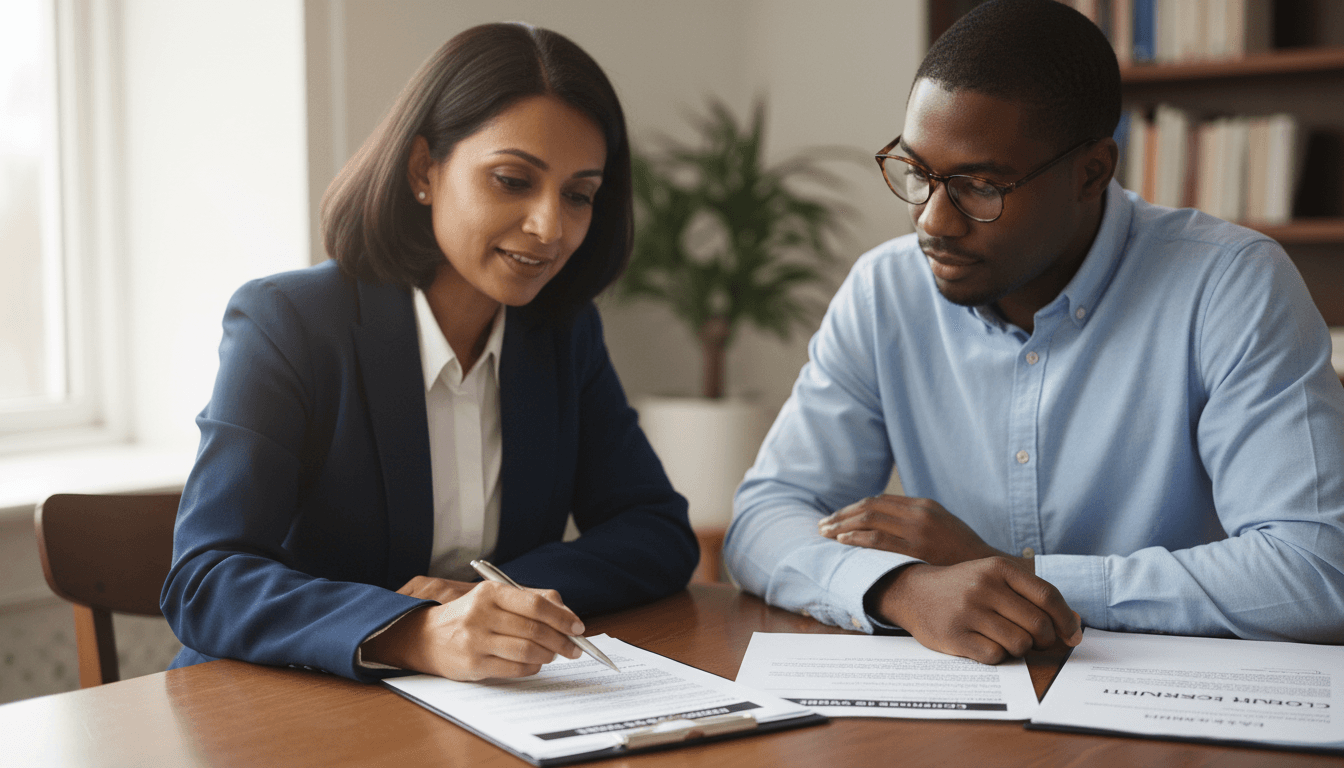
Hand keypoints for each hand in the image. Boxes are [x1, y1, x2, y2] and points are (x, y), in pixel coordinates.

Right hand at [362, 580, 583, 679]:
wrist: (426, 636)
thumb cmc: (471, 616)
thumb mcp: (496, 599)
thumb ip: (532, 601)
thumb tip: (568, 616)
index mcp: (490, 592)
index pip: (537, 604)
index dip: (563, 618)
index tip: (578, 627)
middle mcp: (482, 614)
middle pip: (535, 629)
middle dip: (562, 641)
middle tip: (574, 648)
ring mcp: (475, 640)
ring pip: (527, 650)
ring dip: (548, 655)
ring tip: (553, 655)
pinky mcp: (472, 664)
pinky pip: (514, 669)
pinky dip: (532, 668)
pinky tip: (535, 664)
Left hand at [820, 495, 1029, 569]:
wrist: (990, 571)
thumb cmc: (964, 556)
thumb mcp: (944, 529)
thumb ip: (918, 524)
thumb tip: (889, 527)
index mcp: (924, 506)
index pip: (879, 502)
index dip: (854, 509)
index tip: (837, 518)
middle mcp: (919, 512)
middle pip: (869, 508)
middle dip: (842, 516)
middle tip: (822, 526)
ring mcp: (917, 529)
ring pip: (869, 520)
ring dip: (843, 526)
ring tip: (826, 534)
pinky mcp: (916, 548)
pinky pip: (878, 539)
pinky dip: (856, 538)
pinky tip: (841, 542)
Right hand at [871, 558, 1081, 664]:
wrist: (913, 592)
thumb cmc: (964, 588)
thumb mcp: (994, 578)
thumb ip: (1033, 596)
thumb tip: (1076, 624)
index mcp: (998, 568)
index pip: (1048, 595)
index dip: (1066, 619)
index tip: (1072, 635)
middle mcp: (983, 587)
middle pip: (1038, 624)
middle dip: (1045, 639)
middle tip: (1037, 641)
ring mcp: (968, 611)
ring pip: (1020, 643)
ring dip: (1020, 648)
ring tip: (1007, 640)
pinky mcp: (955, 636)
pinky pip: (996, 656)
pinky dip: (998, 656)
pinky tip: (986, 645)